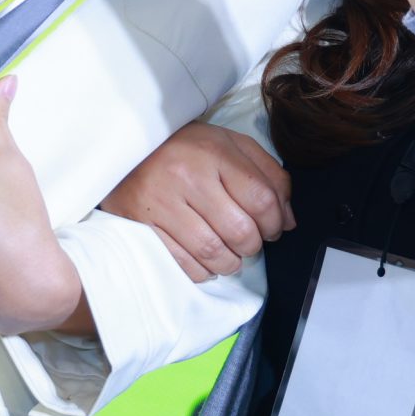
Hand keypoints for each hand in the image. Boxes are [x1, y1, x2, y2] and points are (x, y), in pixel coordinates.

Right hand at [100, 122, 295, 281]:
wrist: (126, 147)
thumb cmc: (187, 148)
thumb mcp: (230, 145)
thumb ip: (267, 175)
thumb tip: (288, 220)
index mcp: (214, 153)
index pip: (262, 199)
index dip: (276, 222)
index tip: (273, 227)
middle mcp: (188, 177)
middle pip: (241, 231)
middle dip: (254, 245)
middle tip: (250, 242)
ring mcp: (162, 204)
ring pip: (214, 253)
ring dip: (231, 262)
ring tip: (230, 253)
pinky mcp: (141, 227)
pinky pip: (184, 264)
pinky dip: (204, 270)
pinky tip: (206, 259)